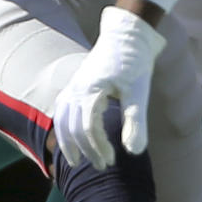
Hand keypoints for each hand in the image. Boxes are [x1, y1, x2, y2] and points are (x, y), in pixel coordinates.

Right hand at [53, 6, 165, 169]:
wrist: (128, 35)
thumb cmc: (135, 62)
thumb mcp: (139, 93)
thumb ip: (135, 122)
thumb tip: (134, 152)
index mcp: (89, 92)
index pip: (87, 129)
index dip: (98, 148)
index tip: (113, 161)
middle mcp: (76, 90)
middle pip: (71, 127)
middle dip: (84, 150)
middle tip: (102, 167)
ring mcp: (73, 86)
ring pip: (62, 119)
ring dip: (68, 141)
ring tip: (75, 161)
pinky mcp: (76, 84)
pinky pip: (63, 110)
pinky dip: (64, 126)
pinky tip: (72, 136)